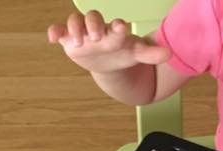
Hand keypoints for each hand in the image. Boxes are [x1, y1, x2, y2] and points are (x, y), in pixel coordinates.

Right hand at [47, 11, 170, 74]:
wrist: (108, 61)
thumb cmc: (122, 52)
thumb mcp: (136, 54)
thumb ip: (151, 54)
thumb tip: (170, 53)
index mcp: (114, 31)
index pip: (116, 25)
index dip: (118, 26)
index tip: (121, 27)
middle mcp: (97, 28)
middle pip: (92, 18)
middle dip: (93, 25)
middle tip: (96, 36)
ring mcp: (82, 33)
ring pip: (74, 22)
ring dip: (74, 29)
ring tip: (77, 42)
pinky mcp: (68, 40)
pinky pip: (59, 31)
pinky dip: (54, 32)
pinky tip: (52, 39)